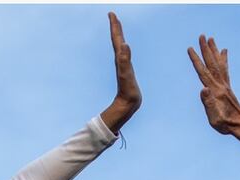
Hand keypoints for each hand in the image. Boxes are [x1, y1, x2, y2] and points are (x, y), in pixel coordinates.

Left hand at [99, 12, 141, 133]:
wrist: (127, 104)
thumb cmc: (128, 91)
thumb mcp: (126, 74)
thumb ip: (124, 59)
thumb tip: (124, 44)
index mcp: (120, 58)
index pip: (117, 39)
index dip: (115, 27)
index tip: (112, 14)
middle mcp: (120, 60)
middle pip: (117, 40)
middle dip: (116, 27)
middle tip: (113, 16)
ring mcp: (123, 65)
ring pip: (120, 46)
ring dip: (119, 36)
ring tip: (118, 28)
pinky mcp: (126, 70)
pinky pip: (124, 54)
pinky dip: (124, 47)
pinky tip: (125, 47)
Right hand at [188, 35, 239, 149]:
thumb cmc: (226, 125)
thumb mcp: (215, 118)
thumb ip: (208, 103)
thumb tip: (203, 88)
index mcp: (215, 91)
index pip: (203, 72)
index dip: (196, 60)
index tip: (190, 48)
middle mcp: (221, 85)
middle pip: (212, 63)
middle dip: (206, 49)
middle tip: (202, 35)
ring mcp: (225, 85)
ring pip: (218, 64)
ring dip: (214, 51)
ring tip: (212, 39)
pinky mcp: (228, 88)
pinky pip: (225, 70)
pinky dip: (223, 59)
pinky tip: (224, 52)